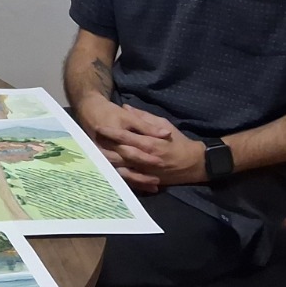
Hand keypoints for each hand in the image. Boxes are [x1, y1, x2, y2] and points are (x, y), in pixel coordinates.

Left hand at [85, 100, 205, 186]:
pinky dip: (119, 176)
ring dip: (108, 164)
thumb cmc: (178, 140)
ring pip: (123, 168)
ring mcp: (146, 171)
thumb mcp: (163, 123)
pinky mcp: (148, 179)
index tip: (98, 126)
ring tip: (93, 158)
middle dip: (105, 149)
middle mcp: (147, 158)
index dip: (111, 132)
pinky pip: (131, 179)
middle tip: (90, 143)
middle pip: (121, 154)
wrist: (195, 162)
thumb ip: (143, 117)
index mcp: (150, 142)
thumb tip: (126, 107)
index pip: (126, 137)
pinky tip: (107, 173)